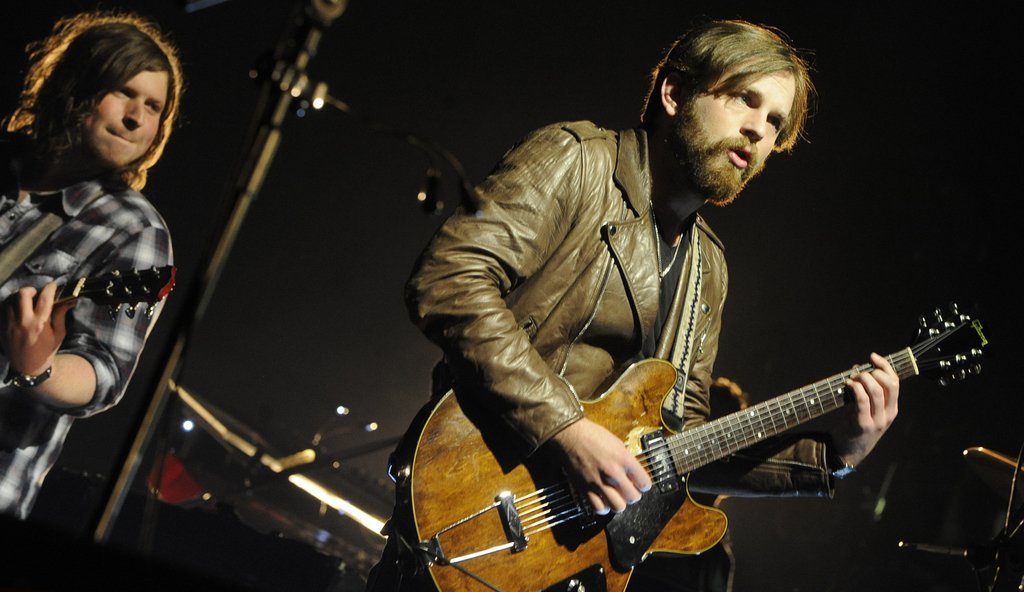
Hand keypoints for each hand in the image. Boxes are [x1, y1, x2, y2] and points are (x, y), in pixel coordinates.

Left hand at [2, 282, 75, 376]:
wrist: (29, 367)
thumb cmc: (47, 350)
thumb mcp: (59, 333)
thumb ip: (61, 315)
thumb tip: (70, 300)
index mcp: (39, 325)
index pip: (44, 299)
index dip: (50, 288)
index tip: (54, 285)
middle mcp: (23, 323)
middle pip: (23, 294)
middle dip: (32, 289)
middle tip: (37, 294)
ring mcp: (9, 324)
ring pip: (10, 299)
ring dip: (20, 296)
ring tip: (27, 301)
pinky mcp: (2, 327)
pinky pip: (4, 308)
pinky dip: (11, 304)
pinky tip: (18, 308)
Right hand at [548, 418, 651, 514]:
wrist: (570, 435)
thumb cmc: (592, 435)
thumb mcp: (617, 443)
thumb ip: (626, 461)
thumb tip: (633, 475)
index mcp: (623, 459)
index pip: (644, 483)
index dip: (643, 484)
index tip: (640, 484)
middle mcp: (613, 473)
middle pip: (633, 497)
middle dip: (633, 495)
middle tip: (628, 490)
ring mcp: (598, 482)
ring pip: (618, 507)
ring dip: (619, 503)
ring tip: (615, 496)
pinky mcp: (585, 488)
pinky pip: (599, 508)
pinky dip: (603, 507)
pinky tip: (603, 500)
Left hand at [832, 352, 899, 466]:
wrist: (847, 452)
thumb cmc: (854, 427)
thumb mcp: (866, 410)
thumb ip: (866, 392)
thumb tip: (858, 369)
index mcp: (892, 408)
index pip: (895, 382)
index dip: (886, 366)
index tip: (873, 356)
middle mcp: (888, 414)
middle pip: (890, 384)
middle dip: (875, 371)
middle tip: (860, 371)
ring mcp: (877, 420)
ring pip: (876, 390)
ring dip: (862, 378)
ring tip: (852, 378)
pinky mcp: (863, 424)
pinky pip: (862, 400)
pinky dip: (855, 388)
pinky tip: (848, 384)